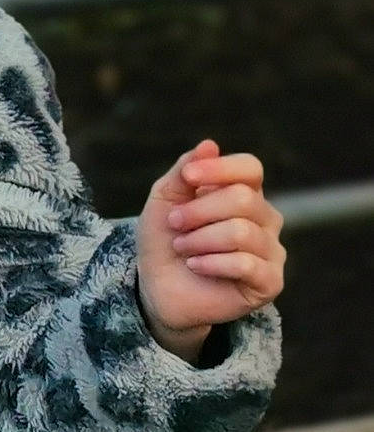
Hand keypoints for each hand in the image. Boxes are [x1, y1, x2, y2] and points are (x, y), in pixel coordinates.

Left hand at [136, 138, 285, 360]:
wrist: (159, 286)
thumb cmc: (166, 236)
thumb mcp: (166, 197)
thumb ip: (187, 170)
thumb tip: (210, 145)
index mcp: (246, 191)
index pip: (250, 168)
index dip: (220, 169)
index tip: (188, 177)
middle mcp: (266, 218)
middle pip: (243, 199)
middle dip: (199, 210)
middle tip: (174, 223)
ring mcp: (271, 251)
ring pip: (242, 231)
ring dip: (201, 239)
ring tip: (183, 248)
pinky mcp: (270, 282)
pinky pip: (247, 264)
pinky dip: (212, 262)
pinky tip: (196, 265)